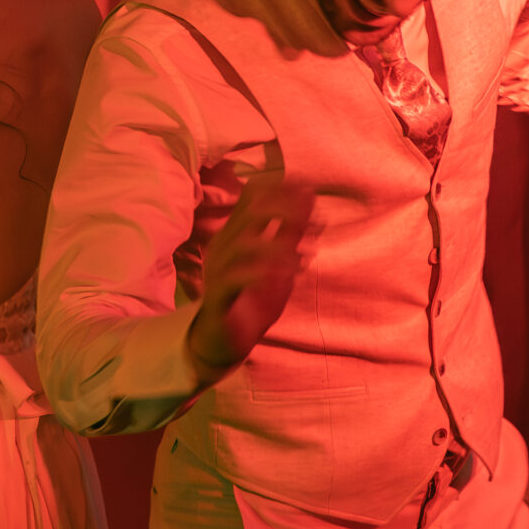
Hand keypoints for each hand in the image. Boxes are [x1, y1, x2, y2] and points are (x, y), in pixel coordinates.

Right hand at [185, 170, 315, 377]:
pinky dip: (263, 271)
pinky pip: (234, 277)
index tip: (310, 190)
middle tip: (310, 217)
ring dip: (278, 245)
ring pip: (243, 243)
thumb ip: (292, 232)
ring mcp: (217, 269)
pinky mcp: (217, 296)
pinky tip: (288, 274)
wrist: (225, 341)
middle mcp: (224, 245)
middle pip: (249, 211)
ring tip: (305, 256)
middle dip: (282, 208)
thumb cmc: (253, 299)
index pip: (252, 195)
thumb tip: (310, 196)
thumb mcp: (281, 263)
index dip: (281, 187)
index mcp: (236, 232)